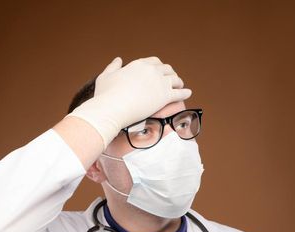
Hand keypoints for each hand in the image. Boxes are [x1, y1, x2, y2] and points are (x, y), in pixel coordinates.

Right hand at [67, 56, 191, 148]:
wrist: (112, 107)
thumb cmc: (106, 95)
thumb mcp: (106, 76)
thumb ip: (113, 66)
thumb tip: (118, 59)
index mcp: (139, 64)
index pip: (153, 62)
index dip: (158, 67)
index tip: (159, 72)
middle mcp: (152, 70)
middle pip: (167, 69)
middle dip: (170, 74)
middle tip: (171, 79)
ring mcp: (160, 82)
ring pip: (176, 79)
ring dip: (179, 82)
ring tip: (180, 86)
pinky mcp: (165, 96)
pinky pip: (180, 93)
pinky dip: (185, 93)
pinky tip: (188, 94)